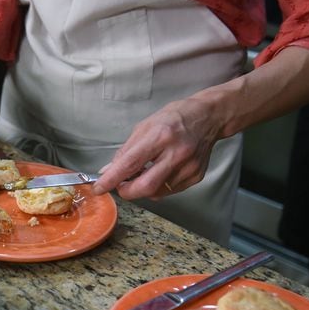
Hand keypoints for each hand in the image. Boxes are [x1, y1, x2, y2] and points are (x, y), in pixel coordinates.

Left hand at [92, 96, 224, 199]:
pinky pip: (169, 191)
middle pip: (145, 186)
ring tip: (142, 173)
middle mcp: (176, 153)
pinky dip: (158, 186)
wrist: (209, 117)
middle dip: (127, 191)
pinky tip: (159, 172)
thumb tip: (108, 172)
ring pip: (156, 192)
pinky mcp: (196, 176)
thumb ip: (125, 151)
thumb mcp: (144, 127)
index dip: (111, 179)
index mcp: (160, 136)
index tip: (99, 188)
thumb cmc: (174, 118)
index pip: (130, 164)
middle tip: (120, 186)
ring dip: (142, 188)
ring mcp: (188, 167)